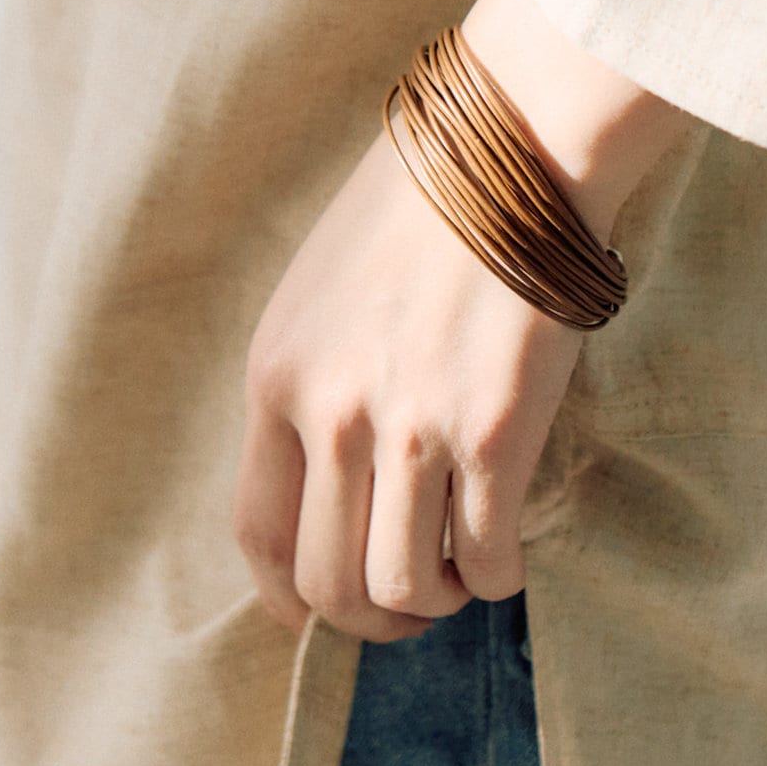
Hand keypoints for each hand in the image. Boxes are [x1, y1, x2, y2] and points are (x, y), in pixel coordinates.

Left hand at [231, 0, 695, 643]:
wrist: (509, 146)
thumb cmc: (422, 208)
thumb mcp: (322, 293)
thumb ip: (312, 385)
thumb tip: (335, 481)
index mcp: (276, 378)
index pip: (257, 536)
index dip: (292, 600)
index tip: (326, 609)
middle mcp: (330, 414)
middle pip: (328, 583)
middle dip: (372, 620)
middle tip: (417, 603)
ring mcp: (412, 426)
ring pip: (403, 587)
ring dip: (438, 602)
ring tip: (464, 575)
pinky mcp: (496, 430)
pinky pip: (487, 553)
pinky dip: (498, 574)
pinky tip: (509, 551)